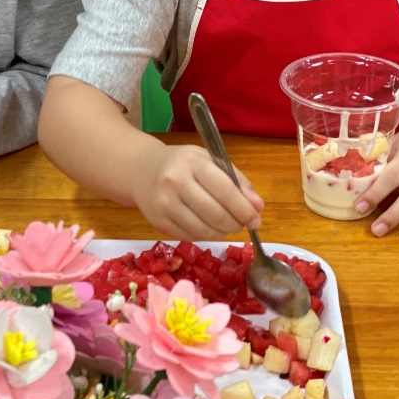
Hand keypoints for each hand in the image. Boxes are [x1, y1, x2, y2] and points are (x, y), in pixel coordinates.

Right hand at [130, 144, 263, 240]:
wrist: (141, 169)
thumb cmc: (182, 164)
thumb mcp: (210, 161)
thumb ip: (237, 181)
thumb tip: (257, 208)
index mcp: (193, 163)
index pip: (225, 191)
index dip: (244, 209)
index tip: (256, 218)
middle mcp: (175, 182)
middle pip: (216, 215)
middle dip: (235, 224)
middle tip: (241, 224)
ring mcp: (164, 204)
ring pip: (204, 231)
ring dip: (222, 233)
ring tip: (225, 225)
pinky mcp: (157, 222)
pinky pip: (190, 237)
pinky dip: (205, 235)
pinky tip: (207, 226)